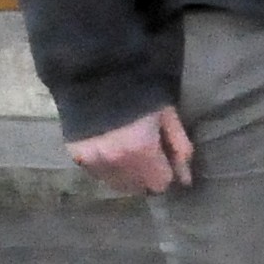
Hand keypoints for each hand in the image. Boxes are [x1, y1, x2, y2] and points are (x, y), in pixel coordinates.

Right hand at [69, 105, 194, 195]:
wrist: (97, 75)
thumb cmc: (141, 93)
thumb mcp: (167, 116)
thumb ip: (179, 149)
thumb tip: (186, 180)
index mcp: (141, 151)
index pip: (159, 184)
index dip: (165, 173)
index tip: (165, 161)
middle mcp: (116, 162)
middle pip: (137, 187)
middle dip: (146, 176)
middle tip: (147, 154)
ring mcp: (94, 161)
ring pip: (117, 184)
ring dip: (126, 174)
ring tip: (127, 150)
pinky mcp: (78, 157)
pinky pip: (99, 175)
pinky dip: (107, 168)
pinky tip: (110, 149)